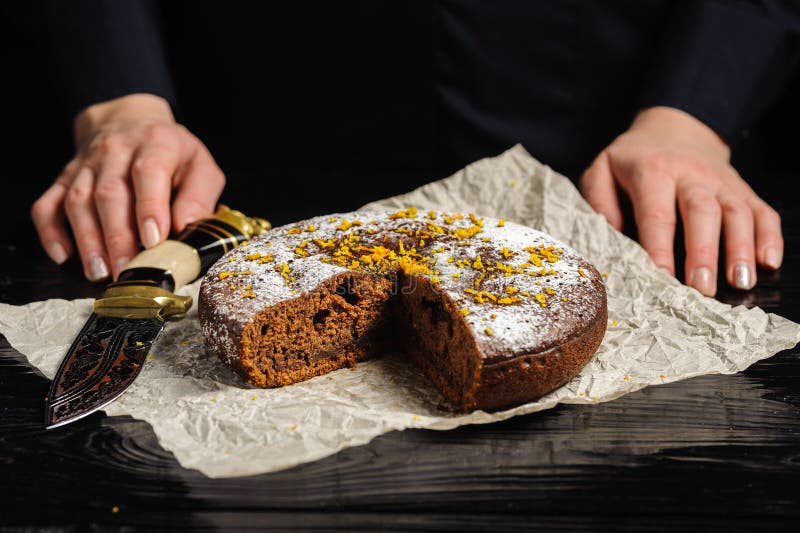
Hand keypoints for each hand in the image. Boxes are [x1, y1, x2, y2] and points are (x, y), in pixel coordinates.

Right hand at [31, 93, 225, 280]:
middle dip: (118, 237)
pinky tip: (63, 256)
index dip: (150, 207)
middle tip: (126, 271)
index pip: (149, 172)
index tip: (153, 240)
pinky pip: (47, 204)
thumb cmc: (173, 155)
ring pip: (78, 201)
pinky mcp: (64, 179)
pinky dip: (51, 232)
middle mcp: (116, 150)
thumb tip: (186, 227)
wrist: (131, 122)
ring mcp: (86, 165)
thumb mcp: (201, 167)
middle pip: (110, 193)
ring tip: (99, 272)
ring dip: (87, 240)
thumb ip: (198, 197)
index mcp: (156, 143)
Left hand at [580, 106, 781, 295]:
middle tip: (702, 288)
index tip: (661, 276)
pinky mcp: (743, 190)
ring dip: (741, 248)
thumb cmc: (633, 160)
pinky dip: (769, 237)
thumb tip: (608, 238)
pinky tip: (768, 263)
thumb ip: (597, 202)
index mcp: (652, 170)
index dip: (658, 246)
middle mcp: (691, 174)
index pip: (656, 212)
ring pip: (737, 213)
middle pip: (701, 211)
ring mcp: (722, 182)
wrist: (674, 127)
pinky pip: (763, 211)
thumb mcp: (602, 170)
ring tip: (740, 282)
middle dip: (703, 252)